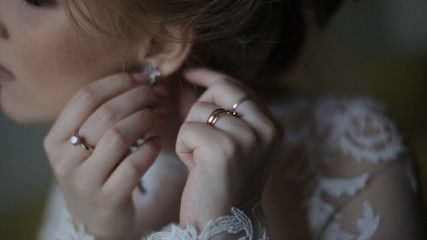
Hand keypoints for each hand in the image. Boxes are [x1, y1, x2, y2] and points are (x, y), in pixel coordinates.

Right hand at [44, 73, 167, 238]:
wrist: (96, 220)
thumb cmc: (96, 174)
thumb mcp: (84, 146)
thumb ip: (100, 117)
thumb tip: (140, 81)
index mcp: (55, 140)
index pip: (85, 97)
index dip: (118, 81)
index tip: (144, 78)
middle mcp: (65, 159)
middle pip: (106, 113)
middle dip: (139, 97)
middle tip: (160, 94)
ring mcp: (85, 181)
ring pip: (119, 135)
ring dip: (147, 118)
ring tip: (162, 114)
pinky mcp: (107, 198)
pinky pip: (134, 165)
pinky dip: (151, 149)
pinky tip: (158, 142)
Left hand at [176, 69, 283, 230]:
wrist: (222, 223)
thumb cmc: (221, 184)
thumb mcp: (227, 144)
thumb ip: (216, 113)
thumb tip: (189, 86)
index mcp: (271, 126)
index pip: (237, 86)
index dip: (210, 77)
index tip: (189, 73)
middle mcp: (265, 129)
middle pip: (220, 90)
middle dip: (200, 109)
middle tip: (199, 138)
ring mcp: (247, 138)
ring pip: (201, 110)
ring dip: (191, 133)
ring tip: (201, 160)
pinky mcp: (224, 149)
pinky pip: (189, 129)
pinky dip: (183, 147)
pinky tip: (194, 167)